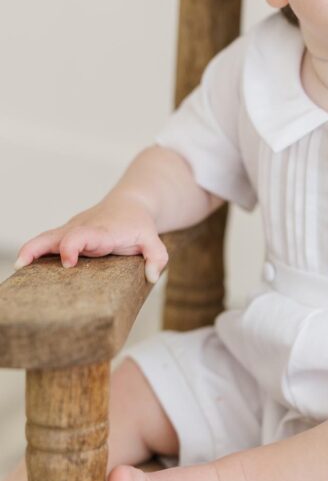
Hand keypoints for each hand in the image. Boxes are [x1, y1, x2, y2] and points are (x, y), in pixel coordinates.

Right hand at [14, 193, 168, 284]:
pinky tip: (23, 265)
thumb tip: (152, 276)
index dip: (72, 247)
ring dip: (31, 250)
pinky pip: (47, 241)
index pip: (82, 236)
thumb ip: (157, 257)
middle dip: (39, 248)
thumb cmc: (139, 225)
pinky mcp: (67, 234)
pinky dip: (34, 251)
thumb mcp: (153, 239)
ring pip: (46, 237)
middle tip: (24, 264)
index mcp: (102, 231)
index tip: (69, 263)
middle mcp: (83, 229)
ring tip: (18, 266)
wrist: (130, 203)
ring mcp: (72, 230)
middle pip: (56, 235)